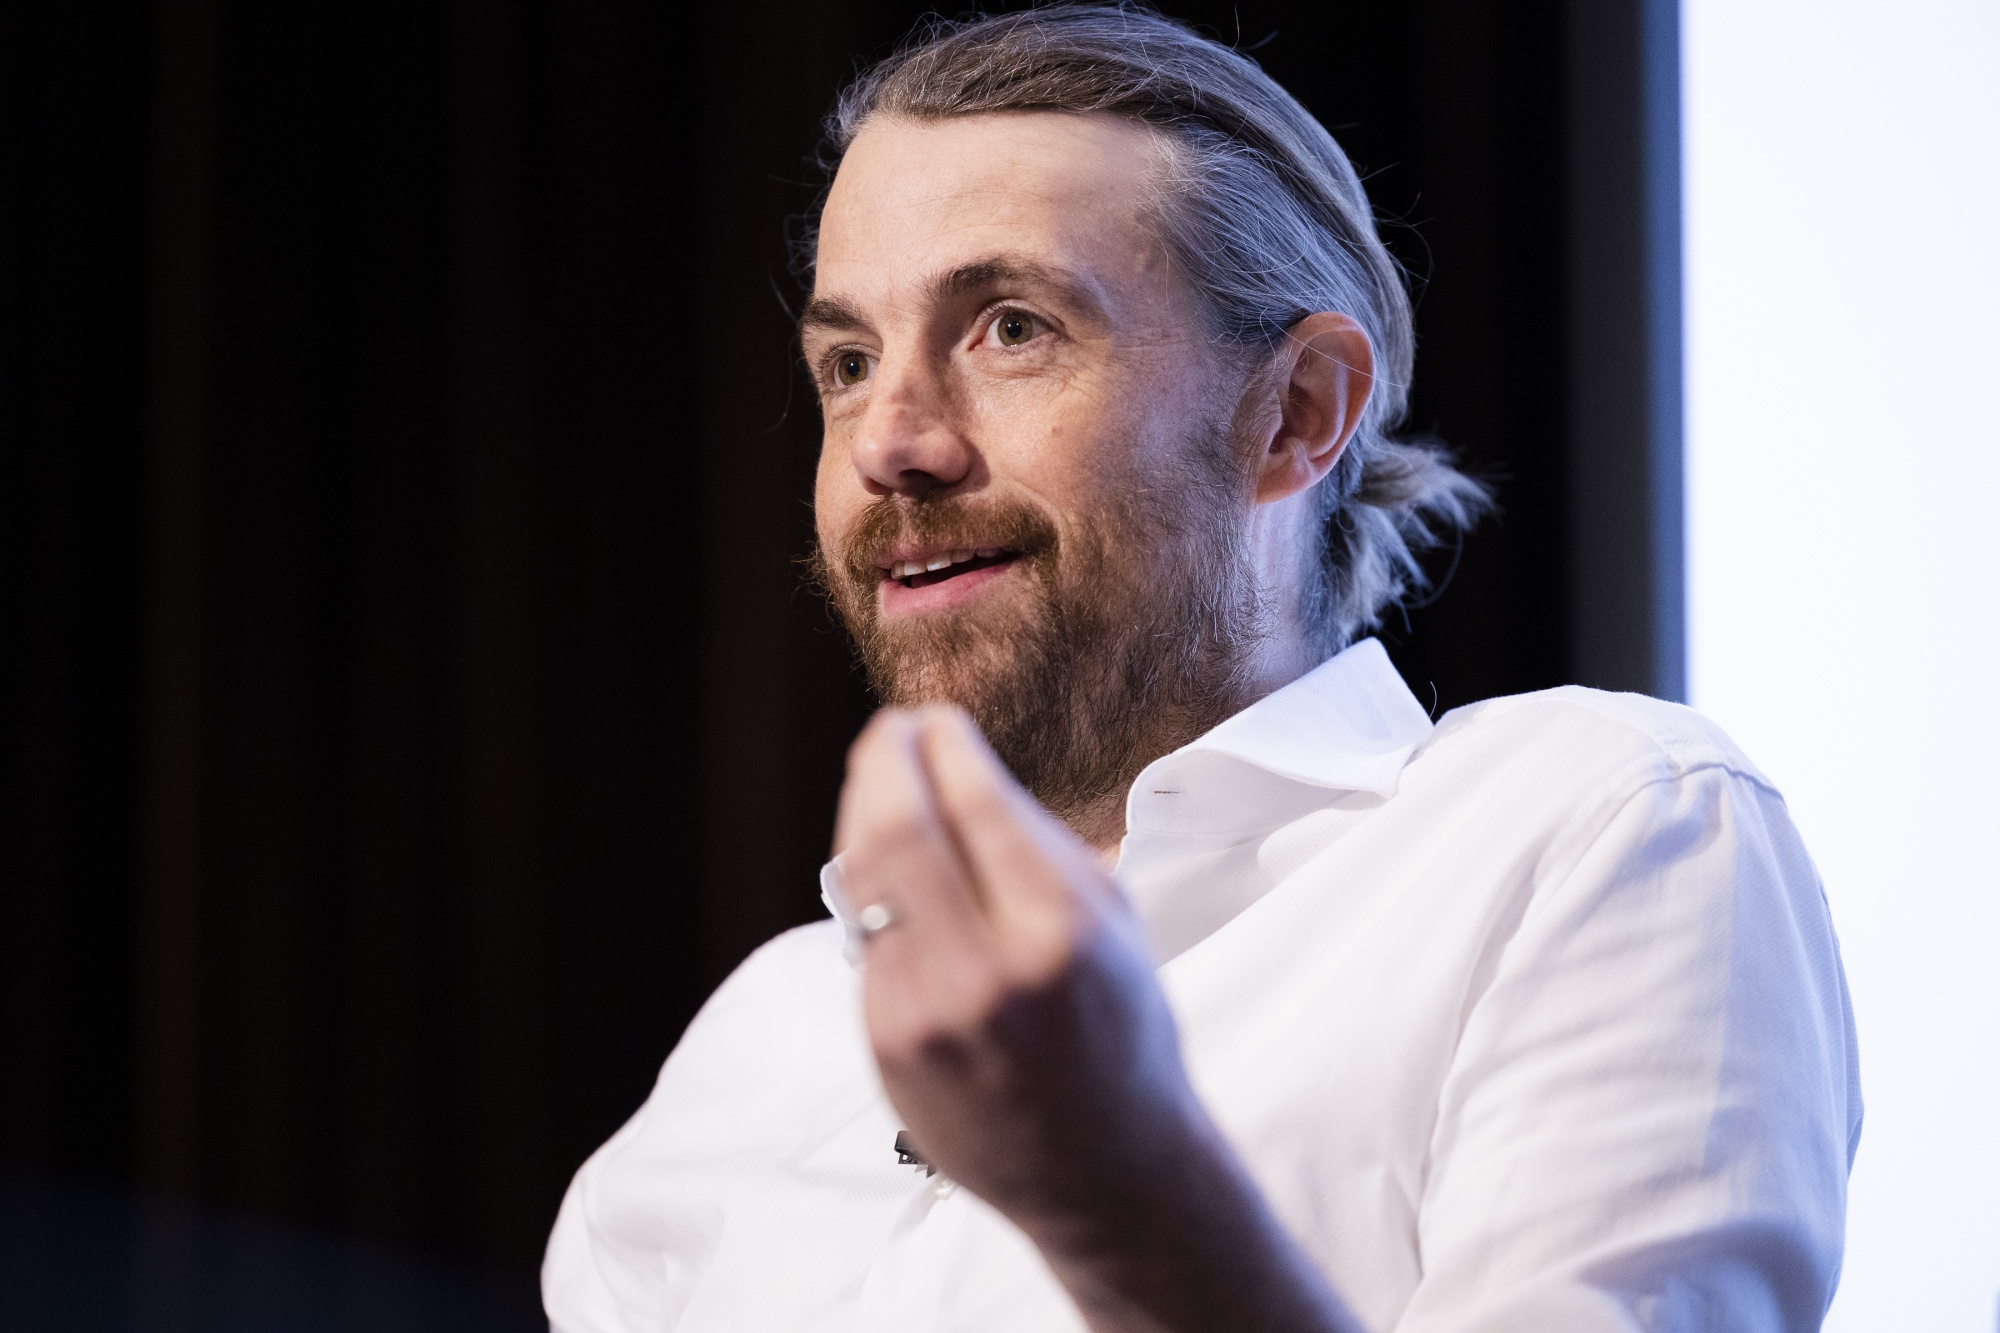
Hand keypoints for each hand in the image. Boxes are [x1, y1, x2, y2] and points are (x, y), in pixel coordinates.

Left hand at [834, 706, 1359, 1332]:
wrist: (1107, 1172)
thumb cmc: (1122, 1034)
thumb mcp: (1116, 927)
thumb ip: (1040, 848)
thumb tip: (959, 768)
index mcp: (1061, 931)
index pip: (975, 800)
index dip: (946, 744)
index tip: (941, 720)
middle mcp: (987, 971)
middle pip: (899, 826)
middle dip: (886, 759)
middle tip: (892, 730)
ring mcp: (926, 1013)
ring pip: (865, 878)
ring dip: (864, 811)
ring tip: (879, 778)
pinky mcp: (887, 1044)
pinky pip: (865, 938)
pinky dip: (870, 883)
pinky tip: (884, 859)